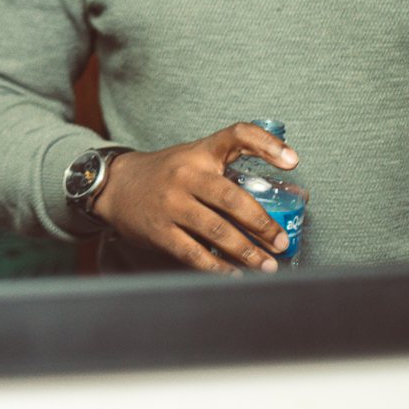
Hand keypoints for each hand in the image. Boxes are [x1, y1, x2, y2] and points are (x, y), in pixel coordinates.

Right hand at [89, 124, 298, 274]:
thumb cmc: (165, 174)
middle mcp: (186, 175)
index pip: (236, 135)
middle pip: (232, 198)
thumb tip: (278, 199)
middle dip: (262, 224)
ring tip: (266, 265)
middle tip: (280, 241)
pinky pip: (194, 252)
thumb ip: (228, 169)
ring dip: (247, 251)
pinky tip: (234, 273)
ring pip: (217, 230)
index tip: (292, 160)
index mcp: (199, 152)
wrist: (115, 185)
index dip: (266, 144)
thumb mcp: (193, 158)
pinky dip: (218, 266)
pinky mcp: (160, 230)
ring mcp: (171, 204)